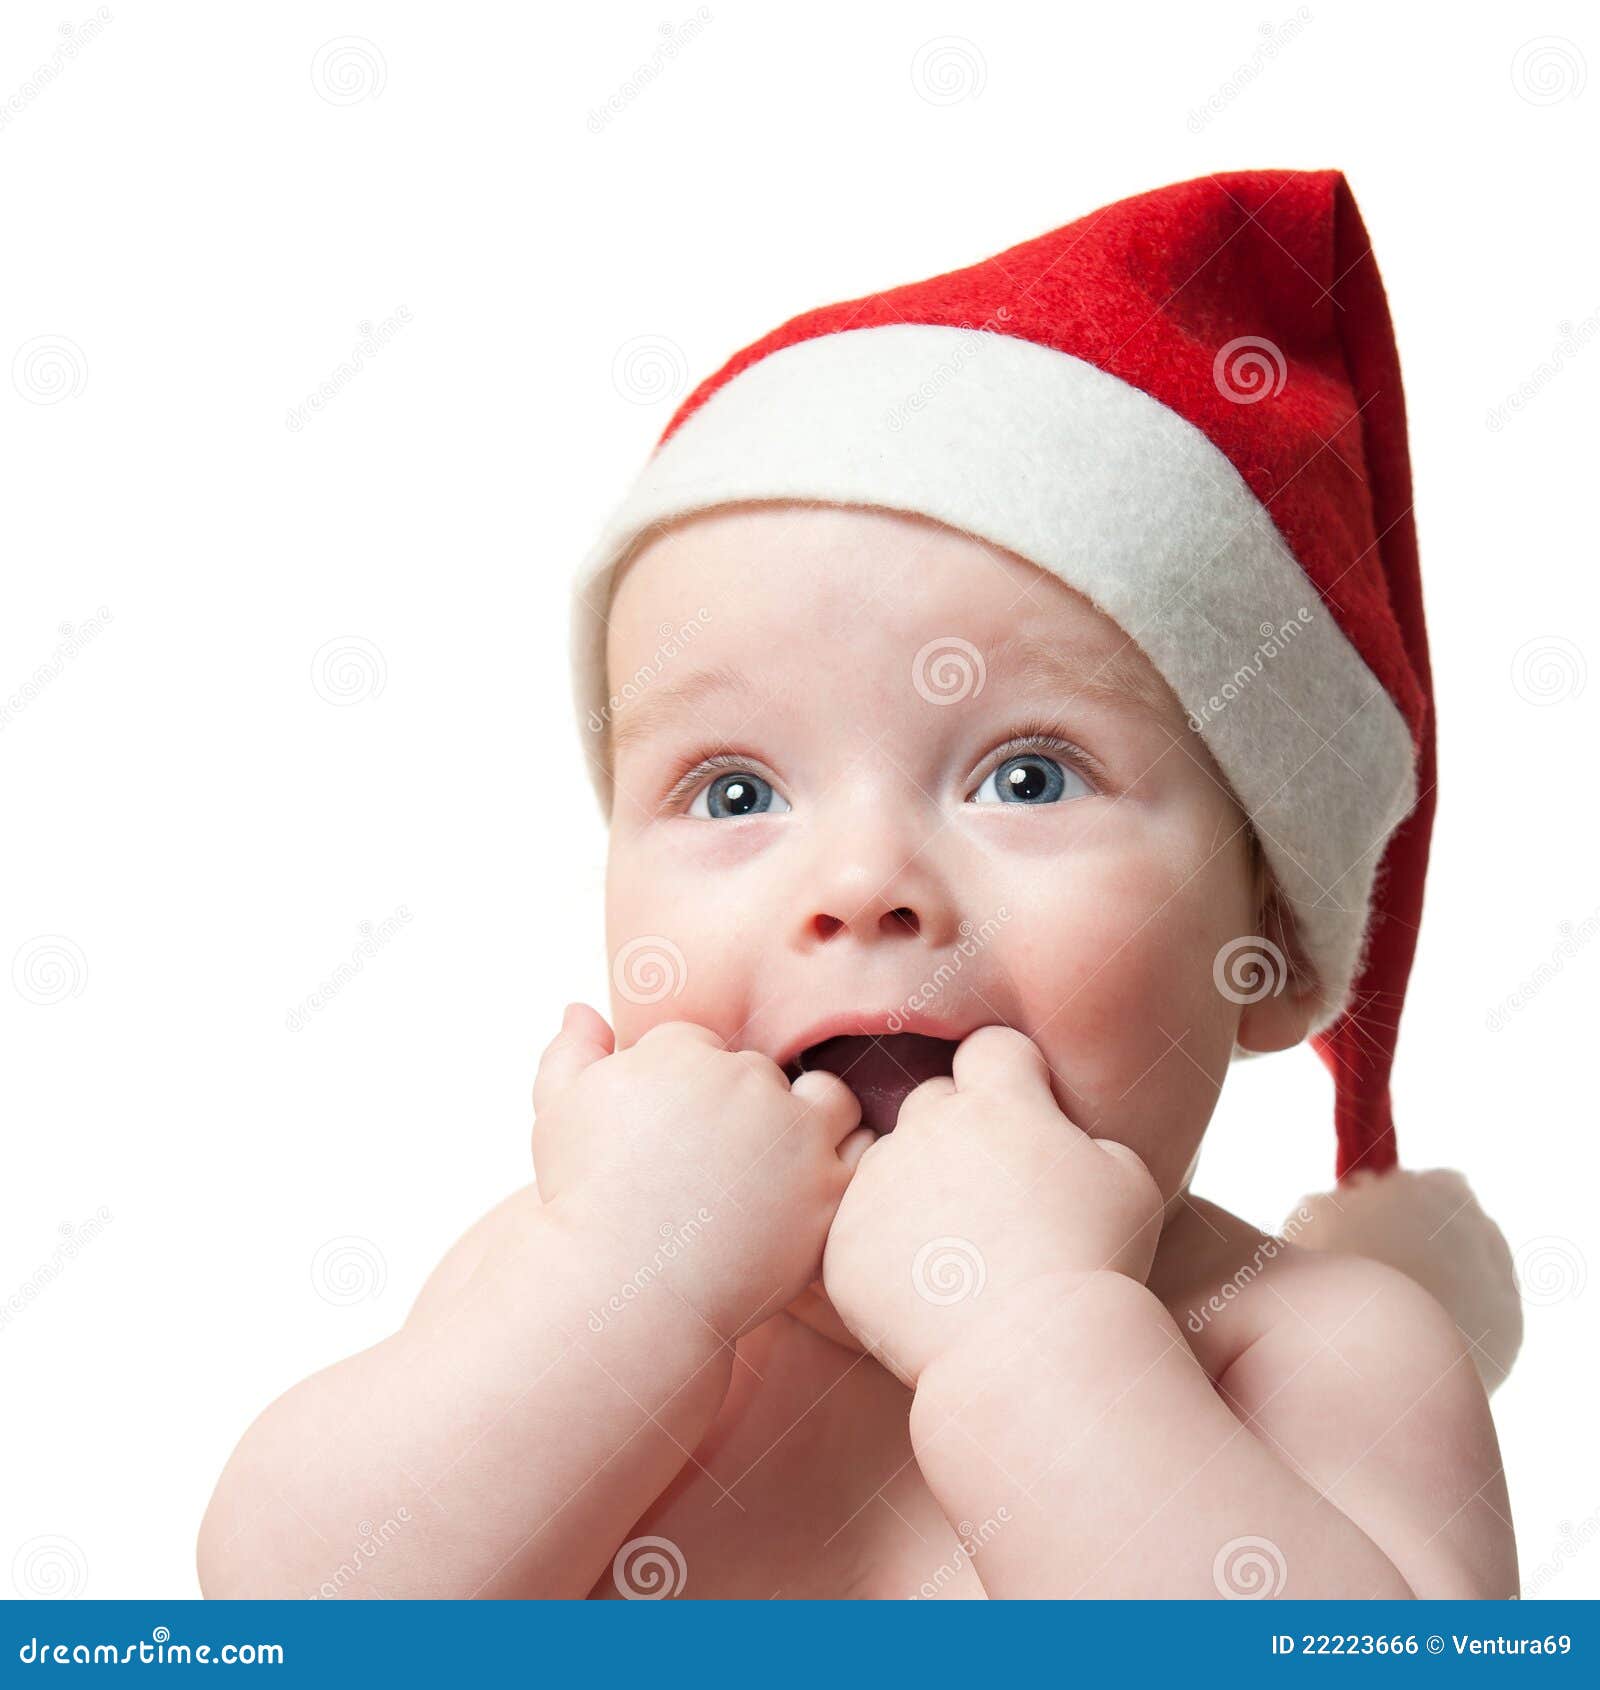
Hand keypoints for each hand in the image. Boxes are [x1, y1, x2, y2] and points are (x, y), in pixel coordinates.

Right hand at [531, 1004, 873, 1339]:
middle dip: (746, 1107)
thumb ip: (572, 1051)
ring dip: (814, 1120)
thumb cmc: (583, 1203)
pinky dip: (845, 1165)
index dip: (686, 1087)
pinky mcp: (828, 1189)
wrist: (624, 1294)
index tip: (672, 1134)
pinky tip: (813, 1190)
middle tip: (718, 1167)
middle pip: (765, 1072)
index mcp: (683, 1051)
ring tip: (779, 1165)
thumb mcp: (558, 1113)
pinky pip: (862, 1154)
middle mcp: (745, 1081)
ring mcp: (794, 1134)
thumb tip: (581, 1007)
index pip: (702, 1044)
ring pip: (830, 1098)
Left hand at [821, 1026, 1162, 1386]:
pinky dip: (883, 1252)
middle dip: (956, 1133)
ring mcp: (878, 1182)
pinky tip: (924, 1289)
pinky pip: (858, 1229)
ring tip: (957, 1252)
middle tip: (988, 1194)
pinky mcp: (843, 1240)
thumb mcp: (1128, 1181)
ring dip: (914, 1192)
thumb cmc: (1094, 1262)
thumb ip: (1090, 1140)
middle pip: (931, 1102)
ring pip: (889, 1165)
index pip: (991, 1050)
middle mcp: (928, 1127)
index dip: (1010, 1076)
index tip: (1023, 1111)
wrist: (1031, 1349)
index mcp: (998, 1102)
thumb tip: (1069, 1140)